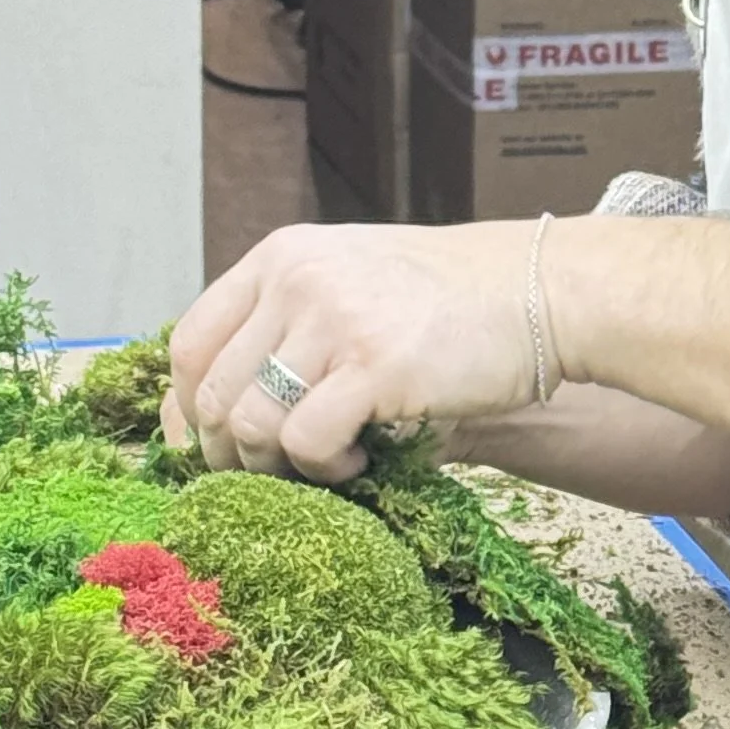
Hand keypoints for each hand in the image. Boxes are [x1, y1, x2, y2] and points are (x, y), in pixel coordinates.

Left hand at [165, 219, 546, 479]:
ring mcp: (334, 320)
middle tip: (277, 469)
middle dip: (231, 453)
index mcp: (280, 259)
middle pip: (210, 393)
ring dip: (280, 465)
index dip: (187, 409)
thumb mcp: (350, 284)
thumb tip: (201, 418)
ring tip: (328, 460)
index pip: (188, 343)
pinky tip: (360, 458)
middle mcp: (296, 281)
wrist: (542, 292)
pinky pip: (307, 443)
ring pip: (250, 424)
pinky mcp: (375, 366)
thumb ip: (284, 330)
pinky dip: (325, 470)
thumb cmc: (448, 301)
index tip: (216, 445)